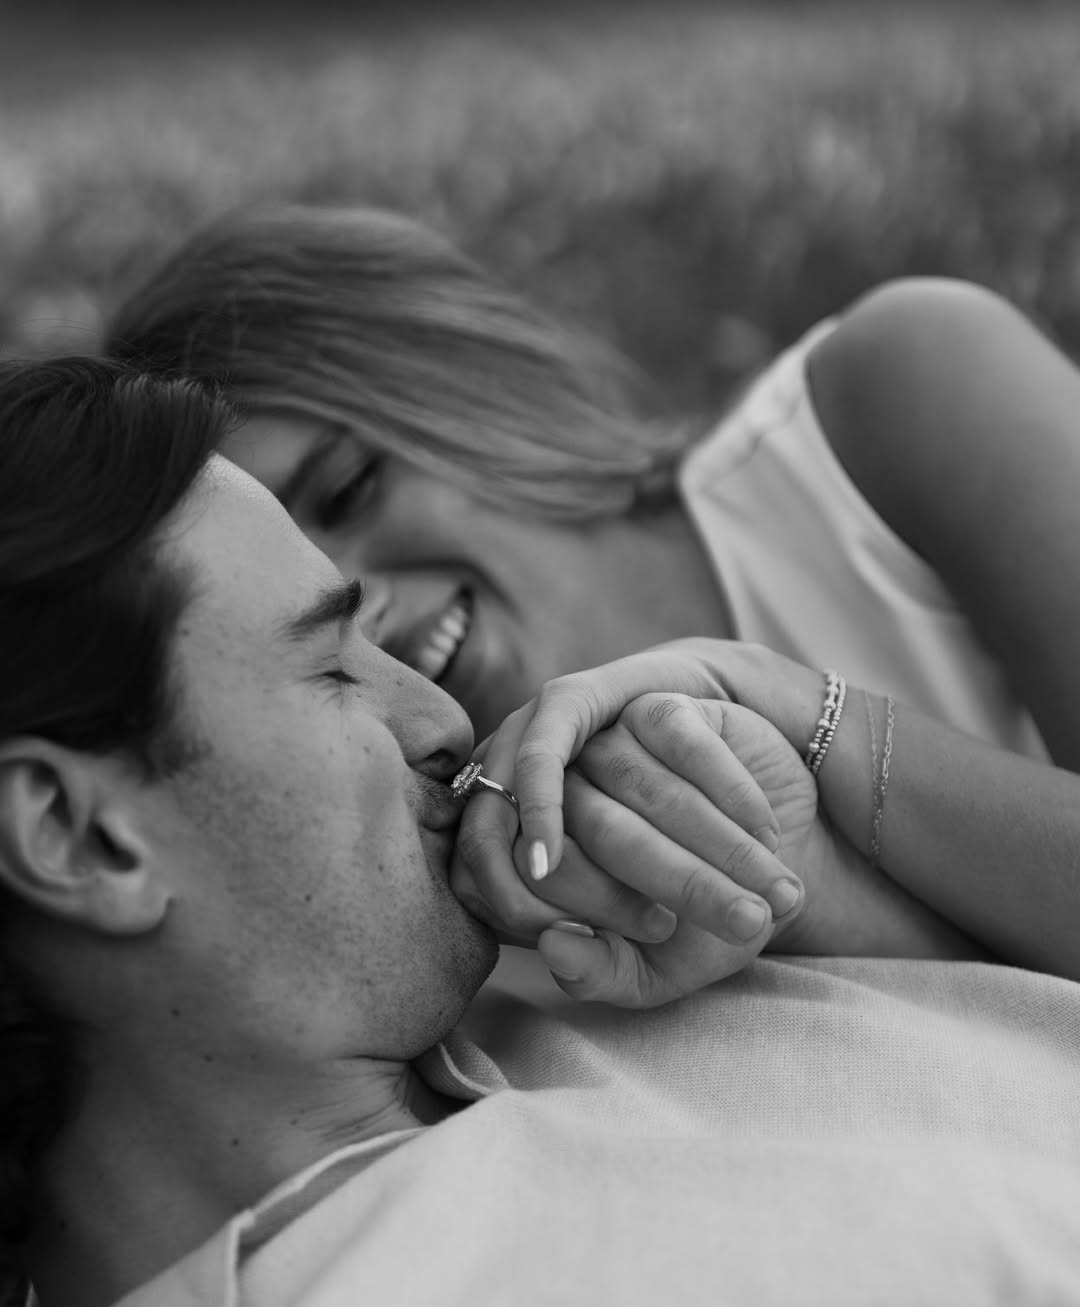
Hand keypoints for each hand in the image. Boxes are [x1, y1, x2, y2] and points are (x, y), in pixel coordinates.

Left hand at [450, 689, 807, 1004]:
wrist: (745, 851)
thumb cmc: (689, 923)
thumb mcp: (644, 967)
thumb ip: (594, 971)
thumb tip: (552, 945)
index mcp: (524, 856)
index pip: (526, 874)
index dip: (602, 906)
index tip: (661, 935)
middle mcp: (554, 791)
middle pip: (601, 831)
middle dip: (685, 884)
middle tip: (747, 922)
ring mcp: (602, 743)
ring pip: (648, 789)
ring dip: (721, 846)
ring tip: (773, 890)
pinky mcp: (654, 711)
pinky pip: (686, 748)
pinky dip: (734, 796)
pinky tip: (765, 832)